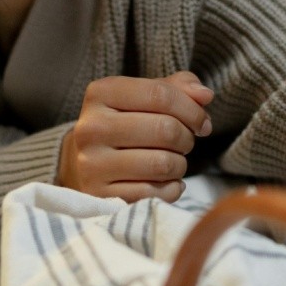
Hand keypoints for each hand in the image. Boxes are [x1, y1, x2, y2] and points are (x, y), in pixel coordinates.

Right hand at [57, 71, 213, 202]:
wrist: (81, 167)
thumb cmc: (122, 127)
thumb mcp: (142, 99)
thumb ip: (176, 88)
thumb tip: (205, 95)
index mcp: (100, 94)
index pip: (160, 94)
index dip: (192, 109)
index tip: (202, 122)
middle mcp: (91, 127)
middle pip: (165, 129)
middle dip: (187, 138)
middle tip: (184, 143)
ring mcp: (92, 165)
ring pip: (163, 164)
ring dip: (179, 165)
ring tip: (172, 163)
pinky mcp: (100, 197)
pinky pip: (155, 194)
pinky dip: (170, 189)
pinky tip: (163, 182)